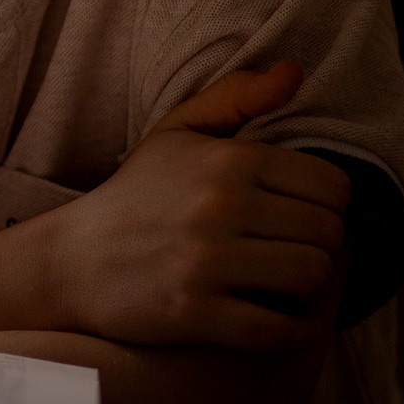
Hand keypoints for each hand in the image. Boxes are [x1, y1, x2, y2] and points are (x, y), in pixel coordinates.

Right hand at [41, 62, 349, 351]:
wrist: (70, 260)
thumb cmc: (134, 197)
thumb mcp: (176, 135)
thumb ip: (237, 97)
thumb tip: (296, 70)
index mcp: (226, 161)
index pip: (333, 187)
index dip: (323, 205)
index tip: (294, 217)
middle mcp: (220, 206)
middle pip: (328, 235)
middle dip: (314, 247)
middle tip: (283, 253)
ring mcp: (206, 262)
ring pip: (311, 278)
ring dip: (303, 290)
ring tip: (276, 285)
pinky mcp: (195, 313)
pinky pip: (282, 330)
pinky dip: (290, 333)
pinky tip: (272, 321)